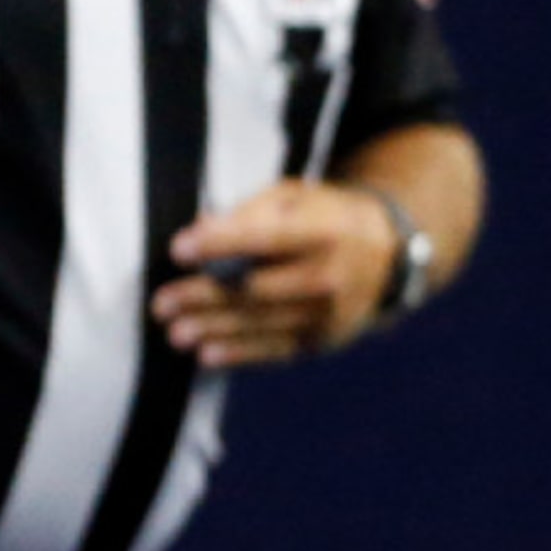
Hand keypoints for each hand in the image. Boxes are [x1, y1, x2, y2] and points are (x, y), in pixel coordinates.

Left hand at [153, 181, 400, 369]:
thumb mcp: (300, 197)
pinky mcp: (322, 339)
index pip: (267, 237)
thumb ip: (253, 211)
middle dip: (204, 296)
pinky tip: (208, 352)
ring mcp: (327, 312)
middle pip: (257, 288)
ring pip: (260, 323)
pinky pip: (275, 350)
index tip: (180, 248)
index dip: (221, 243)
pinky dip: (239, 353)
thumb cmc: (327, 218)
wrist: (388, 256)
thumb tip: (200, 231)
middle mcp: (329, 274)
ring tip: (175, 331)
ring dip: (213, 329)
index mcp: (325, 229)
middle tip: (162, 302)